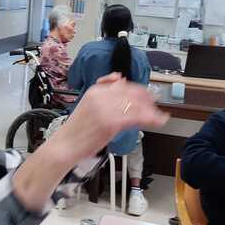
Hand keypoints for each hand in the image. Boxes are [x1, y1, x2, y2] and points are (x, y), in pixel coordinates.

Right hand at [49, 72, 168, 163]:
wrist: (65, 145)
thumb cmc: (77, 130)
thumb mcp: (88, 104)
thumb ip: (104, 92)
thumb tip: (120, 78)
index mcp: (95, 90)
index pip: (124, 84)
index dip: (139, 91)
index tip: (148, 98)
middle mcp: (101, 96)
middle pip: (133, 93)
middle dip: (148, 100)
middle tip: (156, 108)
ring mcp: (106, 109)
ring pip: (137, 105)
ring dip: (152, 111)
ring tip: (159, 117)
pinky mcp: (111, 122)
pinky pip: (136, 117)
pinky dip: (151, 119)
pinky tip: (158, 122)